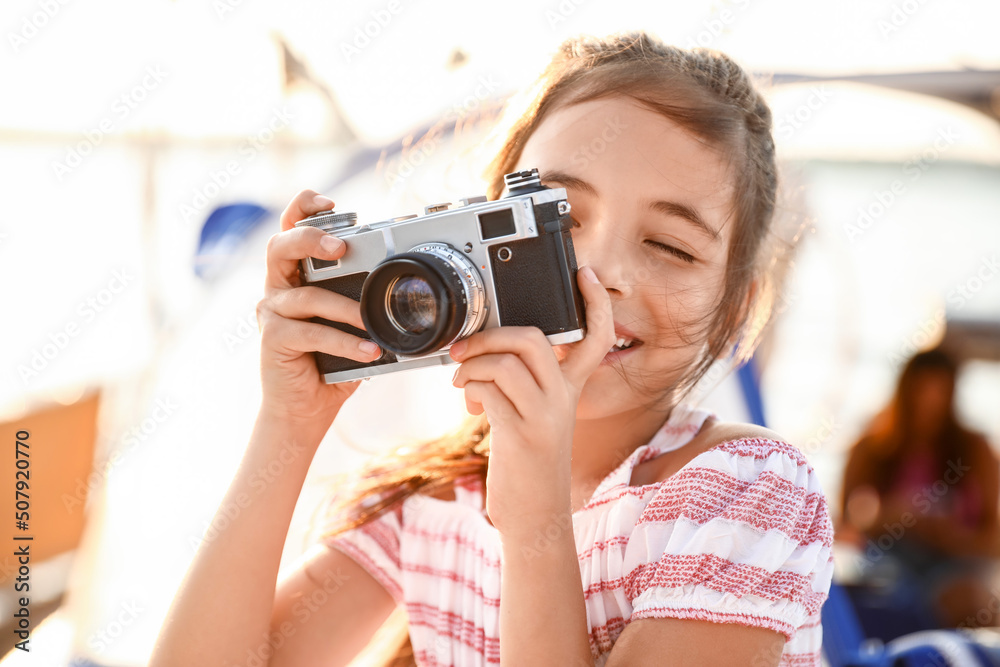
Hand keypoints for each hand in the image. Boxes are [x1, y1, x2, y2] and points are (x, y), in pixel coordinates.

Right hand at [255, 190, 381, 429]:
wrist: (305, 408)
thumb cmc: (330, 362)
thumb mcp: (352, 325)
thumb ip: (366, 301)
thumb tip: (410, 289)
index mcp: (296, 275)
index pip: (290, 228)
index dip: (303, 209)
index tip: (328, 202)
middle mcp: (278, 287)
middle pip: (281, 246)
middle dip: (311, 238)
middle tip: (340, 247)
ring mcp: (272, 312)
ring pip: (306, 295)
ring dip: (345, 308)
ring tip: (372, 322)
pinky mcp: (273, 338)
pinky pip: (313, 332)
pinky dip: (345, 342)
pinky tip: (369, 351)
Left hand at [450, 266, 614, 538]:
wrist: (535, 518)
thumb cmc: (528, 465)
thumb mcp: (534, 418)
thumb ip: (521, 386)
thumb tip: (485, 354)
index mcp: (571, 392)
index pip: (598, 339)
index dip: (595, 304)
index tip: (582, 275)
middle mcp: (564, 400)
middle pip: (537, 338)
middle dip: (493, 334)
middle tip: (467, 348)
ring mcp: (545, 418)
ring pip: (508, 362)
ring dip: (472, 365)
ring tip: (461, 381)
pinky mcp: (521, 436)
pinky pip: (489, 391)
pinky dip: (469, 389)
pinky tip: (469, 406)